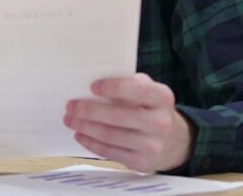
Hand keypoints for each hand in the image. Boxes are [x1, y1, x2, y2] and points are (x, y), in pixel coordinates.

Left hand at [64, 73, 194, 172]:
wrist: (173, 141)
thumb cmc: (148, 107)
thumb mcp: (147, 91)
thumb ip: (128, 83)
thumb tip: (92, 81)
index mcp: (162, 98)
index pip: (138, 91)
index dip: (115, 88)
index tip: (92, 86)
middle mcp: (161, 122)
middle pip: (119, 116)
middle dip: (90, 111)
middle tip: (70, 106)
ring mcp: (152, 145)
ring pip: (111, 136)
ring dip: (85, 127)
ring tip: (69, 120)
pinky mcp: (141, 162)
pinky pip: (110, 152)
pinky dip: (91, 143)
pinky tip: (80, 135)